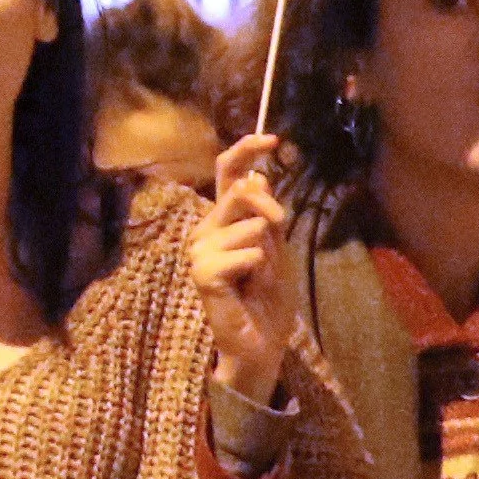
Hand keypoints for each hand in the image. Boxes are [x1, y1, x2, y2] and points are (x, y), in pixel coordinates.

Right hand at [191, 134, 298, 401]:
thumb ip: (266, 214)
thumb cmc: (268, 294)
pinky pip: (248, 254)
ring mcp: (199, 251)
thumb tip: (258, 178)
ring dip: (267, 252)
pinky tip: (248, 287)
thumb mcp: (276, 246)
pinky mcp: (202, 273)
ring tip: (257, 276)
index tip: (272, 139)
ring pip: (249, 226)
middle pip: (240, 193)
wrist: (262, 339)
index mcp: (222, 219)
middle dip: (271, 210)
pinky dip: (260, 269)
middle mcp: (205, 229)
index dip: (245, 152)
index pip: (227, 174)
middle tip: (279, 232)